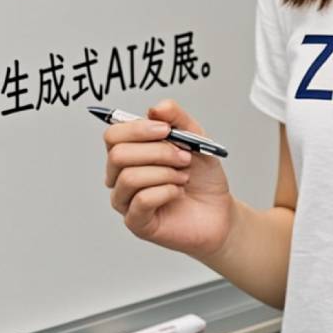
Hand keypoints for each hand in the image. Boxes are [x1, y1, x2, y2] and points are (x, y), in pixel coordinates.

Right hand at [103, 98, 232, 257]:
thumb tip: (155, 109)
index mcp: (130, 152)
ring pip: (129, 177)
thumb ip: (176, 118)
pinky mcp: (136, 223)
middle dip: (157, 152)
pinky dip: (166, 191)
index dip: (137, 129)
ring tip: (183, 177)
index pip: (113, 134)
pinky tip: (178, 192)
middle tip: (184, 157)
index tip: (166, 130)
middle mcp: (120, 175)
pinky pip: (141, 200)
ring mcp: (125, 200)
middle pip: (118, 154)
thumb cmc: (202, 176)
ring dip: (165, 173)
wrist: (219, 210)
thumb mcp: (195, 138)